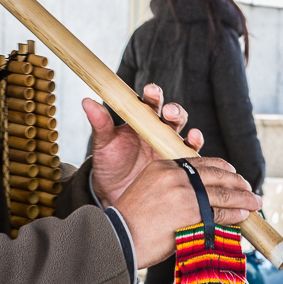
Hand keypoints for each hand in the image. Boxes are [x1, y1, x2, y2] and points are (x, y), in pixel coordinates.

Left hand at [84, 83, 203, 206]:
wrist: (115, 192)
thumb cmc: (109, 163)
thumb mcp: (103, 143)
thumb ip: (100, 123)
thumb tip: (87, 101)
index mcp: (141, 119)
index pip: (150, 102)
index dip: (153, 95)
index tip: (151, 91)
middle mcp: (159, 130)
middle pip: (172, 115)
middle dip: (174, 110)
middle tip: (169, 112)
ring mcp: (169, 146)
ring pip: (184, 131)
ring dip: (187, 127)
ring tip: (186, 130)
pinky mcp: (177, 163)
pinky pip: (190, 153)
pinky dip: (195, 147)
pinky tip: (194, 143)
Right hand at [113, 157, 262, 268]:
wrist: (120, 238)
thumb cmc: (131, 222)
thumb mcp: (147, 191)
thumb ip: (171, 187)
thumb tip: (199, 195)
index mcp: (164, 167)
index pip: (201, 162)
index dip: (221, 169)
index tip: (232, 175)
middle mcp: (176, 175)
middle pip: (216, 174)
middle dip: (237, 182)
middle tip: (248, 188)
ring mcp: (185, 193)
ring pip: (223, 193)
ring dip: (243, 198)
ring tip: (255, 202)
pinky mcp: (192, 213)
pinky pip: (221, 211)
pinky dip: (236, 213)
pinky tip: (243, 214)